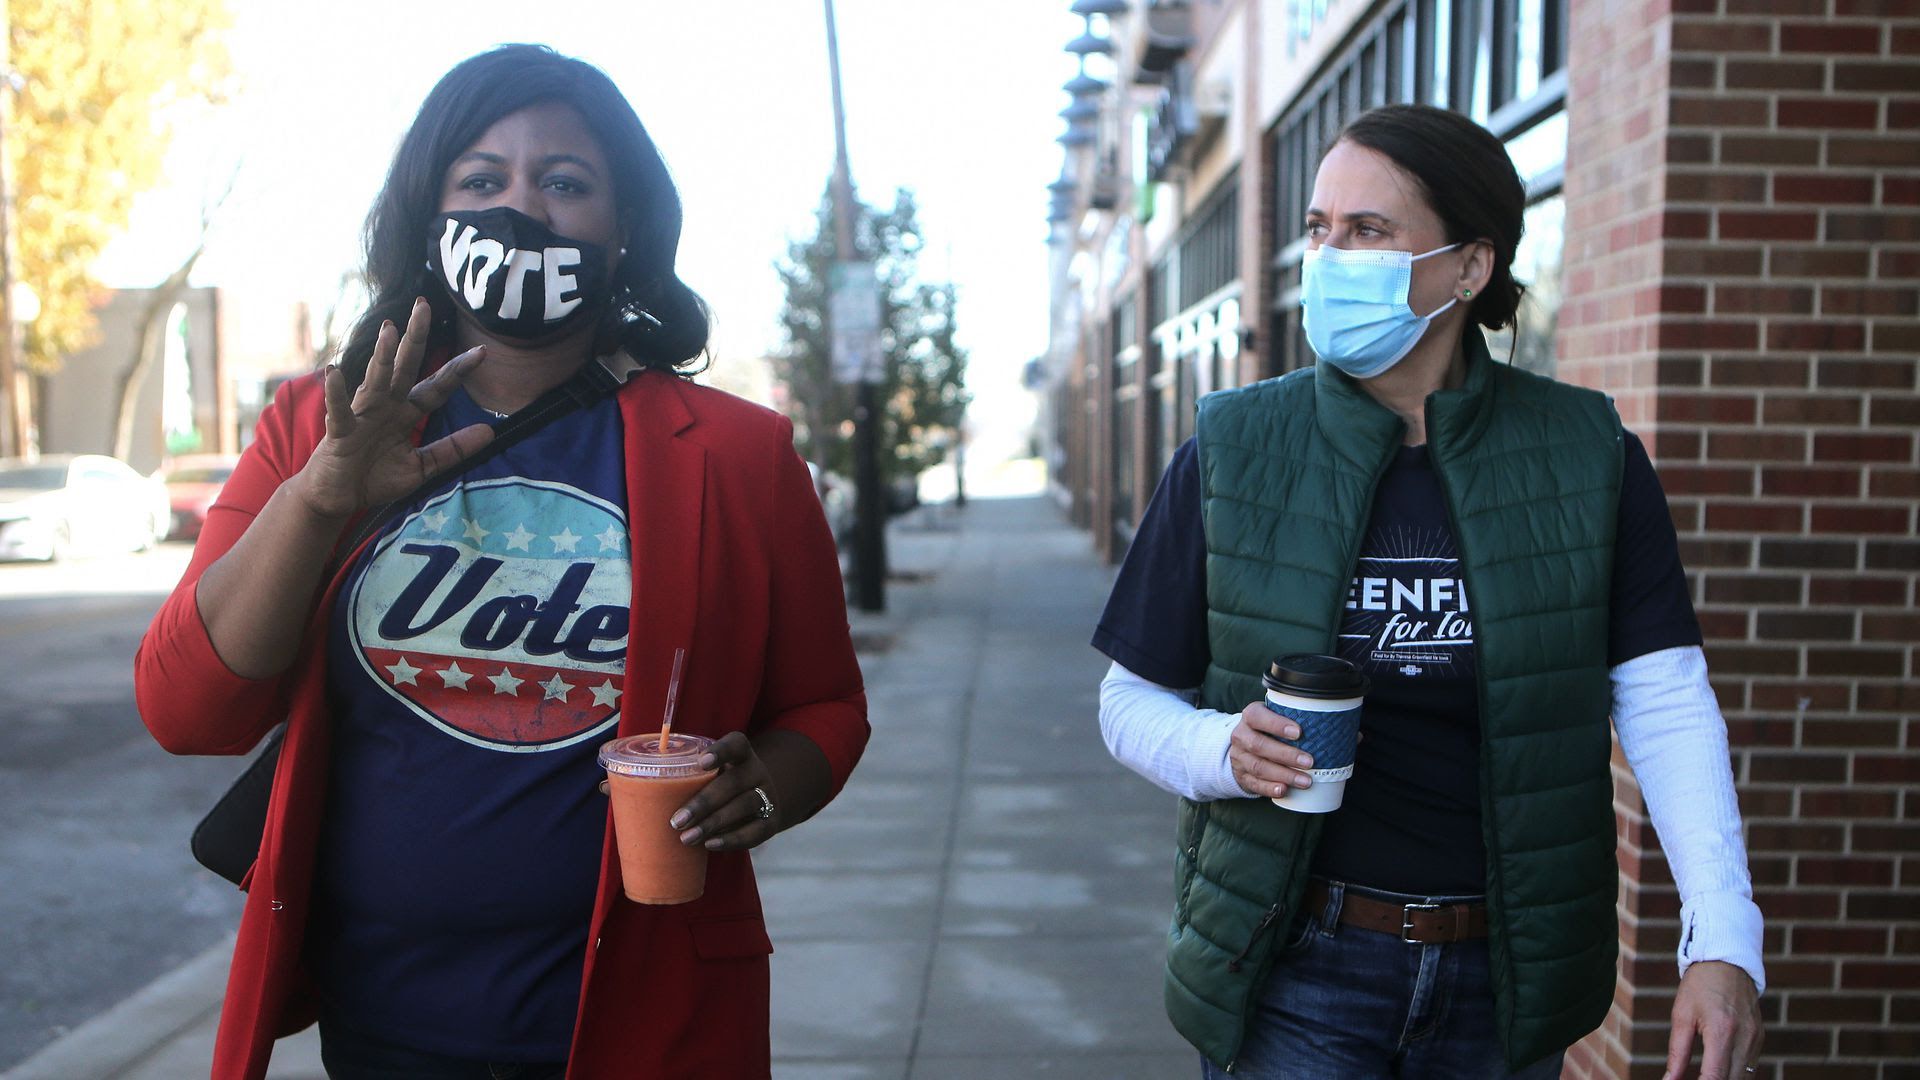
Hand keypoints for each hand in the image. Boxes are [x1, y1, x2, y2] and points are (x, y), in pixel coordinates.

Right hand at [296, 297, 492, 519]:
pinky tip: (335, 372)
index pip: (437, 387)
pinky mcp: (340, 432)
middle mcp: (386, 406)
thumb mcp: (423, 466)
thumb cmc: (376, 478)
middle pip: (404, 367)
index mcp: (406, 413)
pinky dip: (336, 393)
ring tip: (389, 329)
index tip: (482, 352)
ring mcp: (362, 416)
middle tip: (424, 306)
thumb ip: (453, 449)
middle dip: (415, 338)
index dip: (457, 371)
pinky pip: (338, 410)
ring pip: (375, 381)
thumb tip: (490, 431)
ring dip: (382, 357)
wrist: (338, 498)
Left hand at [668, 732, 781, 851]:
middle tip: (676, 821)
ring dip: (713, 823)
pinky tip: (710, 844)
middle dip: (704, 802)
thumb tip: (609, 786)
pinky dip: (732, 839)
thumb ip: (665, 778)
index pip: (736, 744)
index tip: (701, 763)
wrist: (760, 801)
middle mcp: (756, 771)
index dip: (721, 751)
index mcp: (739, 754)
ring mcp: (766, 796)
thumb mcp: (702, 775)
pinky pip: (754, 831)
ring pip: (744, 806)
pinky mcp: (770, 822)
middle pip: (733, 782)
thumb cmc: (716, 785)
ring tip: (686, 838)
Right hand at [1228, 701, 1315, 799]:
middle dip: (1286, 755)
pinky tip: (1284, 790)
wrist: (1244, 747)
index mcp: (1250, 717)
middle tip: (1309, 762)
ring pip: (1258, 767)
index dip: (1276, 724)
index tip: (1298, 732)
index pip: (1257, 716)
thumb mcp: (1274, 717)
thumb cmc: (1268, 729)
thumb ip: (1292, 717)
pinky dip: (1269, 788)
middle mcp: (1241, 736)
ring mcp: (1239, 758)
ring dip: (1284, 775)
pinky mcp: (1242, 776)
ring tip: (1305, 780)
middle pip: (1259, 745)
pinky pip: (1254, 783)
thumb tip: (1326, 724)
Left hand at [1664, 960, 1761, 1079]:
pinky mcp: (1760, 1038)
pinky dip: (1735, 1074)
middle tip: (1695, 1079)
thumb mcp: (1681, 1016)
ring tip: (1704, 1076)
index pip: (1715, 1076)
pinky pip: (1750, 1067)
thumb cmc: (1700, 986)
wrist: (1727, 961)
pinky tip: (1719, 1072)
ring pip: (1744, 1077)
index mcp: (1722, 1031)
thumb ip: (1677, 1052)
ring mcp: (1756, 1039)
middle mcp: (1744, 1038)